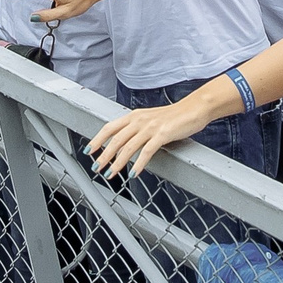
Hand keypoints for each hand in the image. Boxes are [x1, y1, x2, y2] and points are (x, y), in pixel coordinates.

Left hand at [87, 95, 215, 178]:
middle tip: (96, 168)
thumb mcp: (151, 119)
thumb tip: (125, 144)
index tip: (88, 150)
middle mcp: (139, 120)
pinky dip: (138, 164)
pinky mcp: (162, 134)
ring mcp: (150, 127)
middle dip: (104, 155)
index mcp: (134, 115)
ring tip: (111, 174)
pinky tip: (134, 173)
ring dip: (117, 163)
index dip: (97, 139)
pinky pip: (146, 152)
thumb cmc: (175, 116)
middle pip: (115, 139)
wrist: (194, 108)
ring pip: (128, 147)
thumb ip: (137, 128)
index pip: (110, 127)